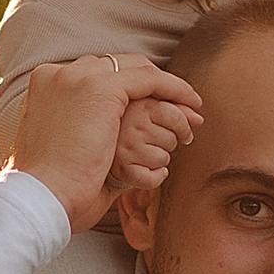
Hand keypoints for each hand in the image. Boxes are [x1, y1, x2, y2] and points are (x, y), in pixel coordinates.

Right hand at [9, 56, 199, 233]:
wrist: (42, 194)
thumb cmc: (49, 186)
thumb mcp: (57, 148)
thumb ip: (71, 130)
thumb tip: (90, 137)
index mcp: (45, 85)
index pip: (94, 73)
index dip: (125, 87)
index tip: (147, 104)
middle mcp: (59, 74)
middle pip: (116, 66)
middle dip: (149, 82)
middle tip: (176, 103)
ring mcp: (79, 77)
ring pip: (137, 69)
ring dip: (167, 87)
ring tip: (190, 107)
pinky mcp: (102, 89)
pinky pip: (151, 79)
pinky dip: (175, 89)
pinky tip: (191, 104)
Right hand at [110, 77, 201, 198]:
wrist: (74, 158)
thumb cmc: (111, 132)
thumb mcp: (137, 109)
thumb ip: (171, 106)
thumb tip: (199, 117)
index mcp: (128, 97)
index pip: (170, 108)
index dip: (183, 121)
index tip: (186, 126)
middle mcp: (125, 118)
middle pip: (172, 132)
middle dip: (168, 139)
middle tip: (151, 141)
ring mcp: (123, 143)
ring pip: (165, 155)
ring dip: (159, 158)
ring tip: (138, 153)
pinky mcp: (122, 168)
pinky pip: (155, 175)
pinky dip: (156, 177)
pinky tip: (146, 170)